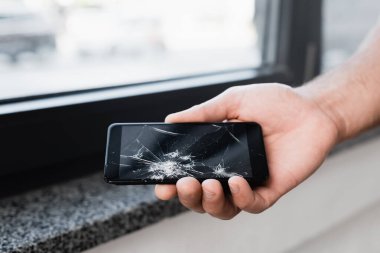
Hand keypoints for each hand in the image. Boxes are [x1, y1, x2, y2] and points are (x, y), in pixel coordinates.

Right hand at [155, 83, 338, 218]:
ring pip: (222, 208)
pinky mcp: (269, 189)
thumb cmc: (273, 103)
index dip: (172, 183)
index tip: (161, 184)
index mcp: (216, 154)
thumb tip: (170, 119)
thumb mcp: (233, 102)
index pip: (189, 174)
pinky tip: (237, 182)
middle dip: (188, 196)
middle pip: (201, 197)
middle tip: (184, 183)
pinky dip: (241, 198)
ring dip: (209, 202)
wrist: (310, 109)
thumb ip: (204, 113)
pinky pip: (251, 204)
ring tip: (209, 184)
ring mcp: (249, 182)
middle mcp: (229, 171)